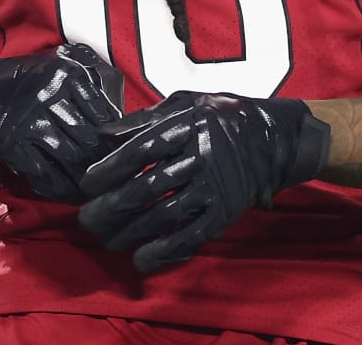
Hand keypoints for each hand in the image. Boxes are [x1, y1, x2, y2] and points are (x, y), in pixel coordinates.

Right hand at [0, 42, 124, 201]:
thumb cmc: (29, 81)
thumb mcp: (63, 67)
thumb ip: (93, 85)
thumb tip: (121, 120)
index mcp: (68, 75)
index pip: (105, 113)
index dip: (118, 138)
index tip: (126, 152)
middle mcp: (51, 96)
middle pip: (91, 139)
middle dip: (105, 163)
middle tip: (115, 177)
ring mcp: (31, 122)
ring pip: (71, 159)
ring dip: (86, 181)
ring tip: (95, 191)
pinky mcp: (14, 145)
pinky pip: (44, 173)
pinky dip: (59, 188)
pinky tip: (68, 194)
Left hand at [77, 90, 330, 272]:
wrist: (274, 139)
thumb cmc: (222, 116)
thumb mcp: (186, 102)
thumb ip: (145, 118)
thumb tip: (102, 134)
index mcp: (188, 124)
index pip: (140, 149)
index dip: (110, 168)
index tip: (86, 183)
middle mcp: (202, 155)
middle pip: (147, 187)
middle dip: (111, 208)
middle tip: (87, 220)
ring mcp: (215, 187)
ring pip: (164, 216)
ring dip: (130, 233)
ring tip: (107, 241)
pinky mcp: (225, 212)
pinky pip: (192, 236)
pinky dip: (165, 252)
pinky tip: (142, 259)